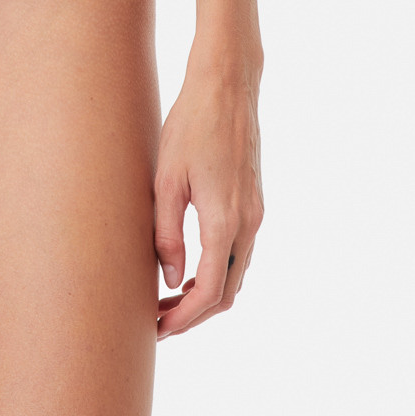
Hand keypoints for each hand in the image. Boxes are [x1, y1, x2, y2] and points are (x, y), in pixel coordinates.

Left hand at [153, 57, 263, 337]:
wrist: (228, 86)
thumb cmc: (191, 125)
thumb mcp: (166, 178)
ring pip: (236, 273)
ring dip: (207, 293)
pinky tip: (189, 265)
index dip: (185, 319)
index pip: (210, 292)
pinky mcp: (254, 200)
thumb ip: (167, 232)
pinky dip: (217, 270)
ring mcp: (256, 212)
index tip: (159, 329)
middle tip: (159, 319)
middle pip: (228, 291)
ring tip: (168, 297)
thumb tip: (171, 280)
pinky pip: (239, 251)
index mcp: (225, 221)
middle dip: (195, 313)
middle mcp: (248, 223)